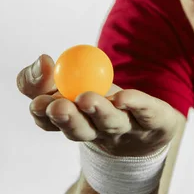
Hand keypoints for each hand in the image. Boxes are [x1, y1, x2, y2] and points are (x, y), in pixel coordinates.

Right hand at [16, 54, 184, 156]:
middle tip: (58, 106)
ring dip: (99, 111)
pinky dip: (135, 103)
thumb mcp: (69, 84)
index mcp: (75, 122)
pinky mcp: (157, 121)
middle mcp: (99, 131)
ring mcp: (129, 129)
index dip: (43, 114)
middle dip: (69, 118)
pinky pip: (147, 111)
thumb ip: (43, 77)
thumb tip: (43, 61)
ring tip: (86, 99)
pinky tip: (124, 98)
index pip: (51, 122)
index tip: (37, 103)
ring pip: (112, 123)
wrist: (152, 128)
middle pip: (82, 130)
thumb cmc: (105, 102)